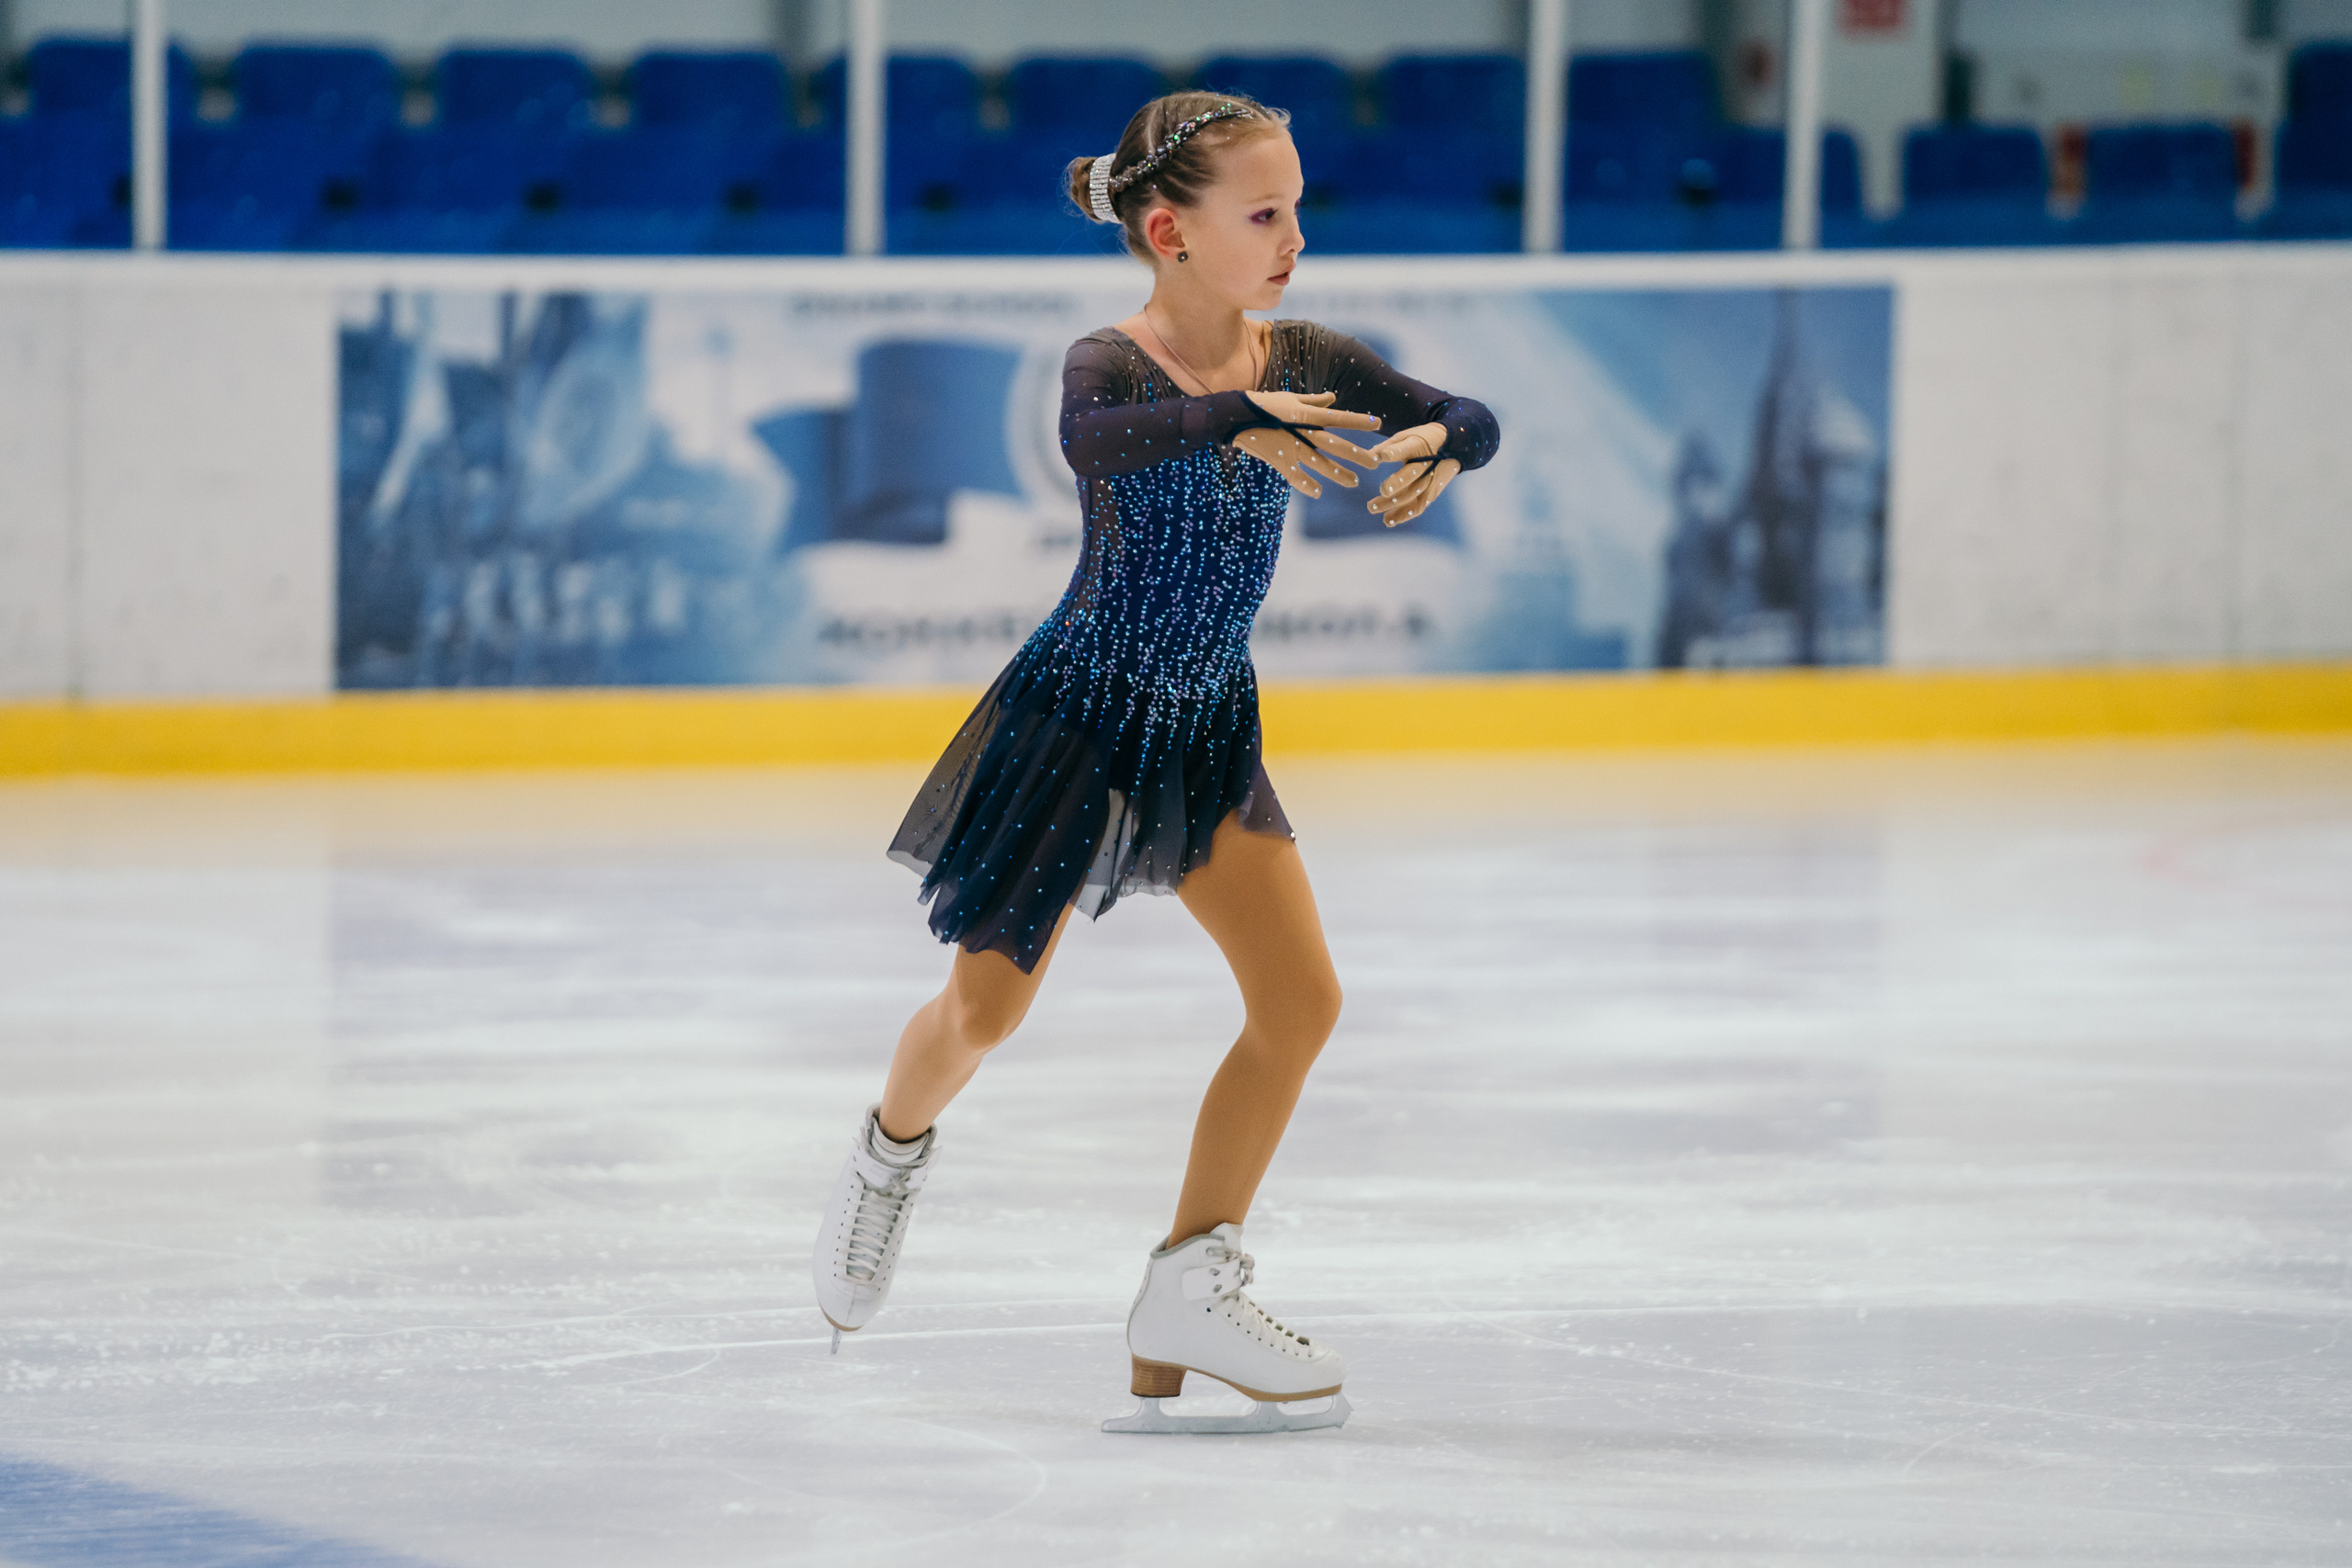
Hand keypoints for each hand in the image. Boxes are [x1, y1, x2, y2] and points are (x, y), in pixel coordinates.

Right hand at [1231, 391, 1379, 499]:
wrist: (1234, 415)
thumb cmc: (1263, 404)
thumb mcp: (1290, 399)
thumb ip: (1314, 400)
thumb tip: (1333, 398)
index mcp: (1306, 413)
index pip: (1338, 418)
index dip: (1358, 421)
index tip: (1378, 424)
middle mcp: (1302, 431)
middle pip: (1335, 444)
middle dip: (1356, 454)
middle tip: (1376, 462)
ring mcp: (1290, 446)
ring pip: (1320, 463)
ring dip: (1338, 473)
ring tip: (1354, 482)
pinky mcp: (1278, 460)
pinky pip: (1295, 476)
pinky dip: (1306, 485)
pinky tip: (1318, 492)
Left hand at [1364, 422, 1459, 527]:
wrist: (1455, 446)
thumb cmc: (1424, 439)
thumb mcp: (1407, 435)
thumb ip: (1387, 446)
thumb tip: (1367, 457)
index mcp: (1419, 445)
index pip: (1407, 448)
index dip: (1395, 452)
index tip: (1382, 456)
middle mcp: (1427, 464)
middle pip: (1412, 475)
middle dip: (1397, 483)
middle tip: (1381, 490)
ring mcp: (1431, 480)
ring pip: (1413, 494)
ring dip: (1393, 504)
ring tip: (1372, 508)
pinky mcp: (1433, 492)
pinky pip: (1419, 506)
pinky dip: (1404, 515)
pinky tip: (1388, 520)